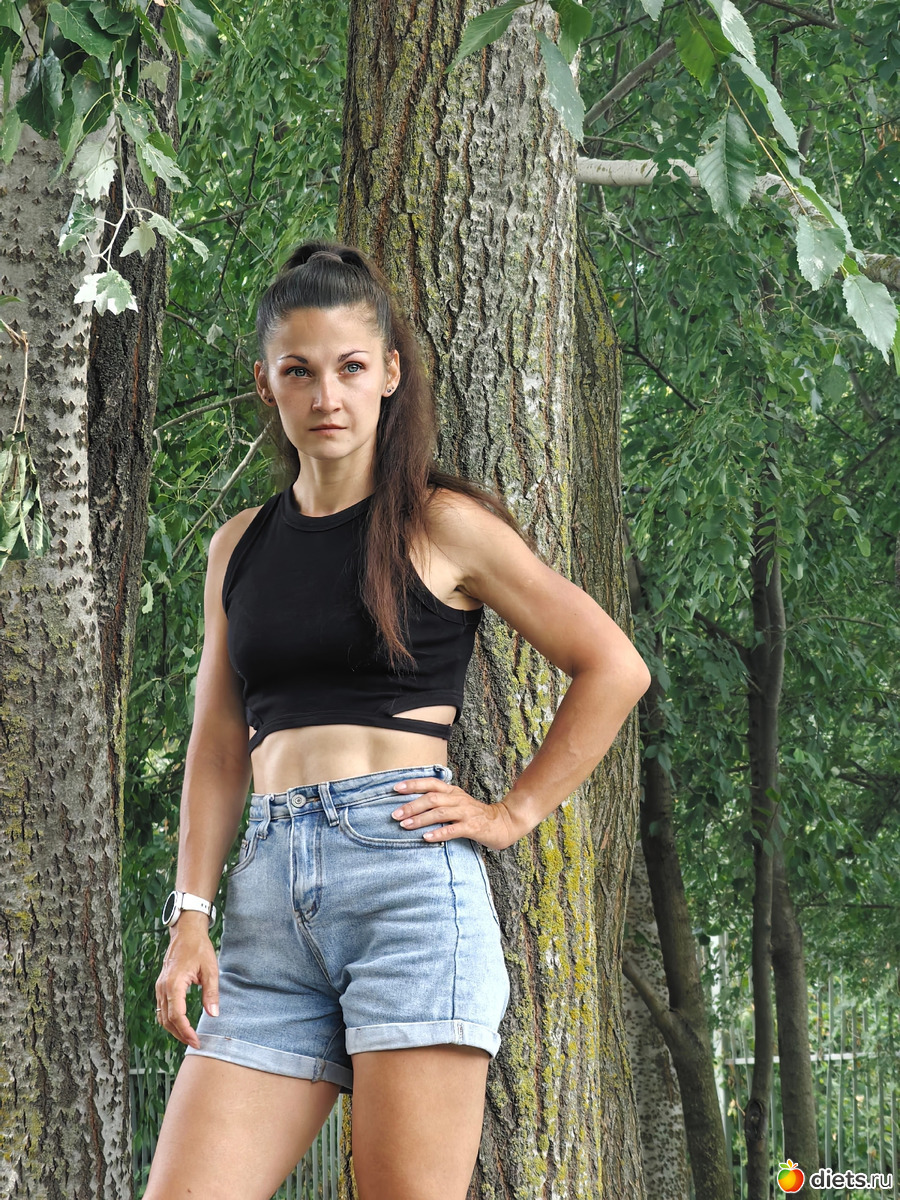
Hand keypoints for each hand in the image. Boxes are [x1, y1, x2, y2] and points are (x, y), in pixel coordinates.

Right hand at [155, 912, 218, 1048]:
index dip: (186, 1031)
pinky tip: (181, 1024)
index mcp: (174, 983)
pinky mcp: (161, 986)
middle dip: (180, 1034)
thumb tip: (213, 1014)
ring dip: (174, 1029)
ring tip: (189, 1037)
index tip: (196, 1041)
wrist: (186, 933)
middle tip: (195, 1043)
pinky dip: (170, 1020)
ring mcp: (160, 987)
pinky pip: (162, 1008)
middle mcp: (163, 987)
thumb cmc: (199, 948)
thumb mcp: (210, 969)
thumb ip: (211, 992)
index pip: (176, 1015)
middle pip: (167, 1020)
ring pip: (162, 1016)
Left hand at [390, 777, 519, 851]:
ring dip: (421, 819)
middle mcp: (458, 799)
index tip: (395, 788)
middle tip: (394, 815)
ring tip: (405, 825)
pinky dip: (439, 833)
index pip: (431, 783)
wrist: (504, 822)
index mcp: (453, 792)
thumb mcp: (458, 803)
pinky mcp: (473, 827)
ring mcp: (466, 813)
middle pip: (432, 798)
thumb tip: (412, 805)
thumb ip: (440, 801)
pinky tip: (427, 838)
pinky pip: (453, 830)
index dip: (413, 784)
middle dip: (411, 805)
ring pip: (440, 812)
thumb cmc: (475, 815)